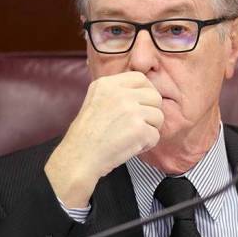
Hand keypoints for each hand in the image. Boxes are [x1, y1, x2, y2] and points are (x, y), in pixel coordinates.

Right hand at [44, 71, 163, 206]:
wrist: (79, 158)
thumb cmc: (86, 135)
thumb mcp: (94, 100)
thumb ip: (116, 93)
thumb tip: (143, 92)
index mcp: (107, 84)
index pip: (140, 78)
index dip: (146, 92)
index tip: (143, 105)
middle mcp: (120, 94)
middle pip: (154, 96)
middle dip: (151, 112)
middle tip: (138, 125)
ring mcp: (131, 111)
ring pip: (158, 116)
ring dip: (149, 129)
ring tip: (132, 138)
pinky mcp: (139, 130)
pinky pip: (155, 135)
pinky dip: (146, 145)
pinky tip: (130, 147)